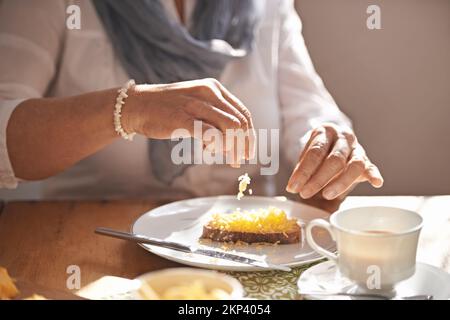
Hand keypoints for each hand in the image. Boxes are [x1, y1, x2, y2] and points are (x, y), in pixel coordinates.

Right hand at [123, 78, 255, 164]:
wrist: (136, 105)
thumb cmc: (167, 109)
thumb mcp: (195, 105)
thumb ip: (214, 117)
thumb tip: (233, 140)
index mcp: (214, 88)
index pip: (243, 113)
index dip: (249, 135)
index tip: (249, 151)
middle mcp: (208, 93)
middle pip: (240, 122)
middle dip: (244, 145)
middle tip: (241, 160)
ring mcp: (195, 105)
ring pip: (230, 128)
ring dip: (234, 148)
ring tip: (229, 158)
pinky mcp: (182, 119)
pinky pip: (210, 134)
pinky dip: (217, 146)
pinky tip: (210, 151)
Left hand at [286, 123, 382, 199]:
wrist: (331, 142)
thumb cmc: (317, 152)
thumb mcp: (305, 155)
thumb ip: (302, 169)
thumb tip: (294, 187)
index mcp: (326, 132)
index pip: (315, 152)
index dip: (303, 171)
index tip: (293, 187)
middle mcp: (344, 138)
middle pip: (335, 159)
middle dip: (318, 179)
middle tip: (305, 193)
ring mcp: (357, 149)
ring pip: (355, 165)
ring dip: (341, 183)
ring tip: (326, 195)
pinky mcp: (366, 161)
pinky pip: (371, 168)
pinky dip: (374, 175)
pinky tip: (375, 182)